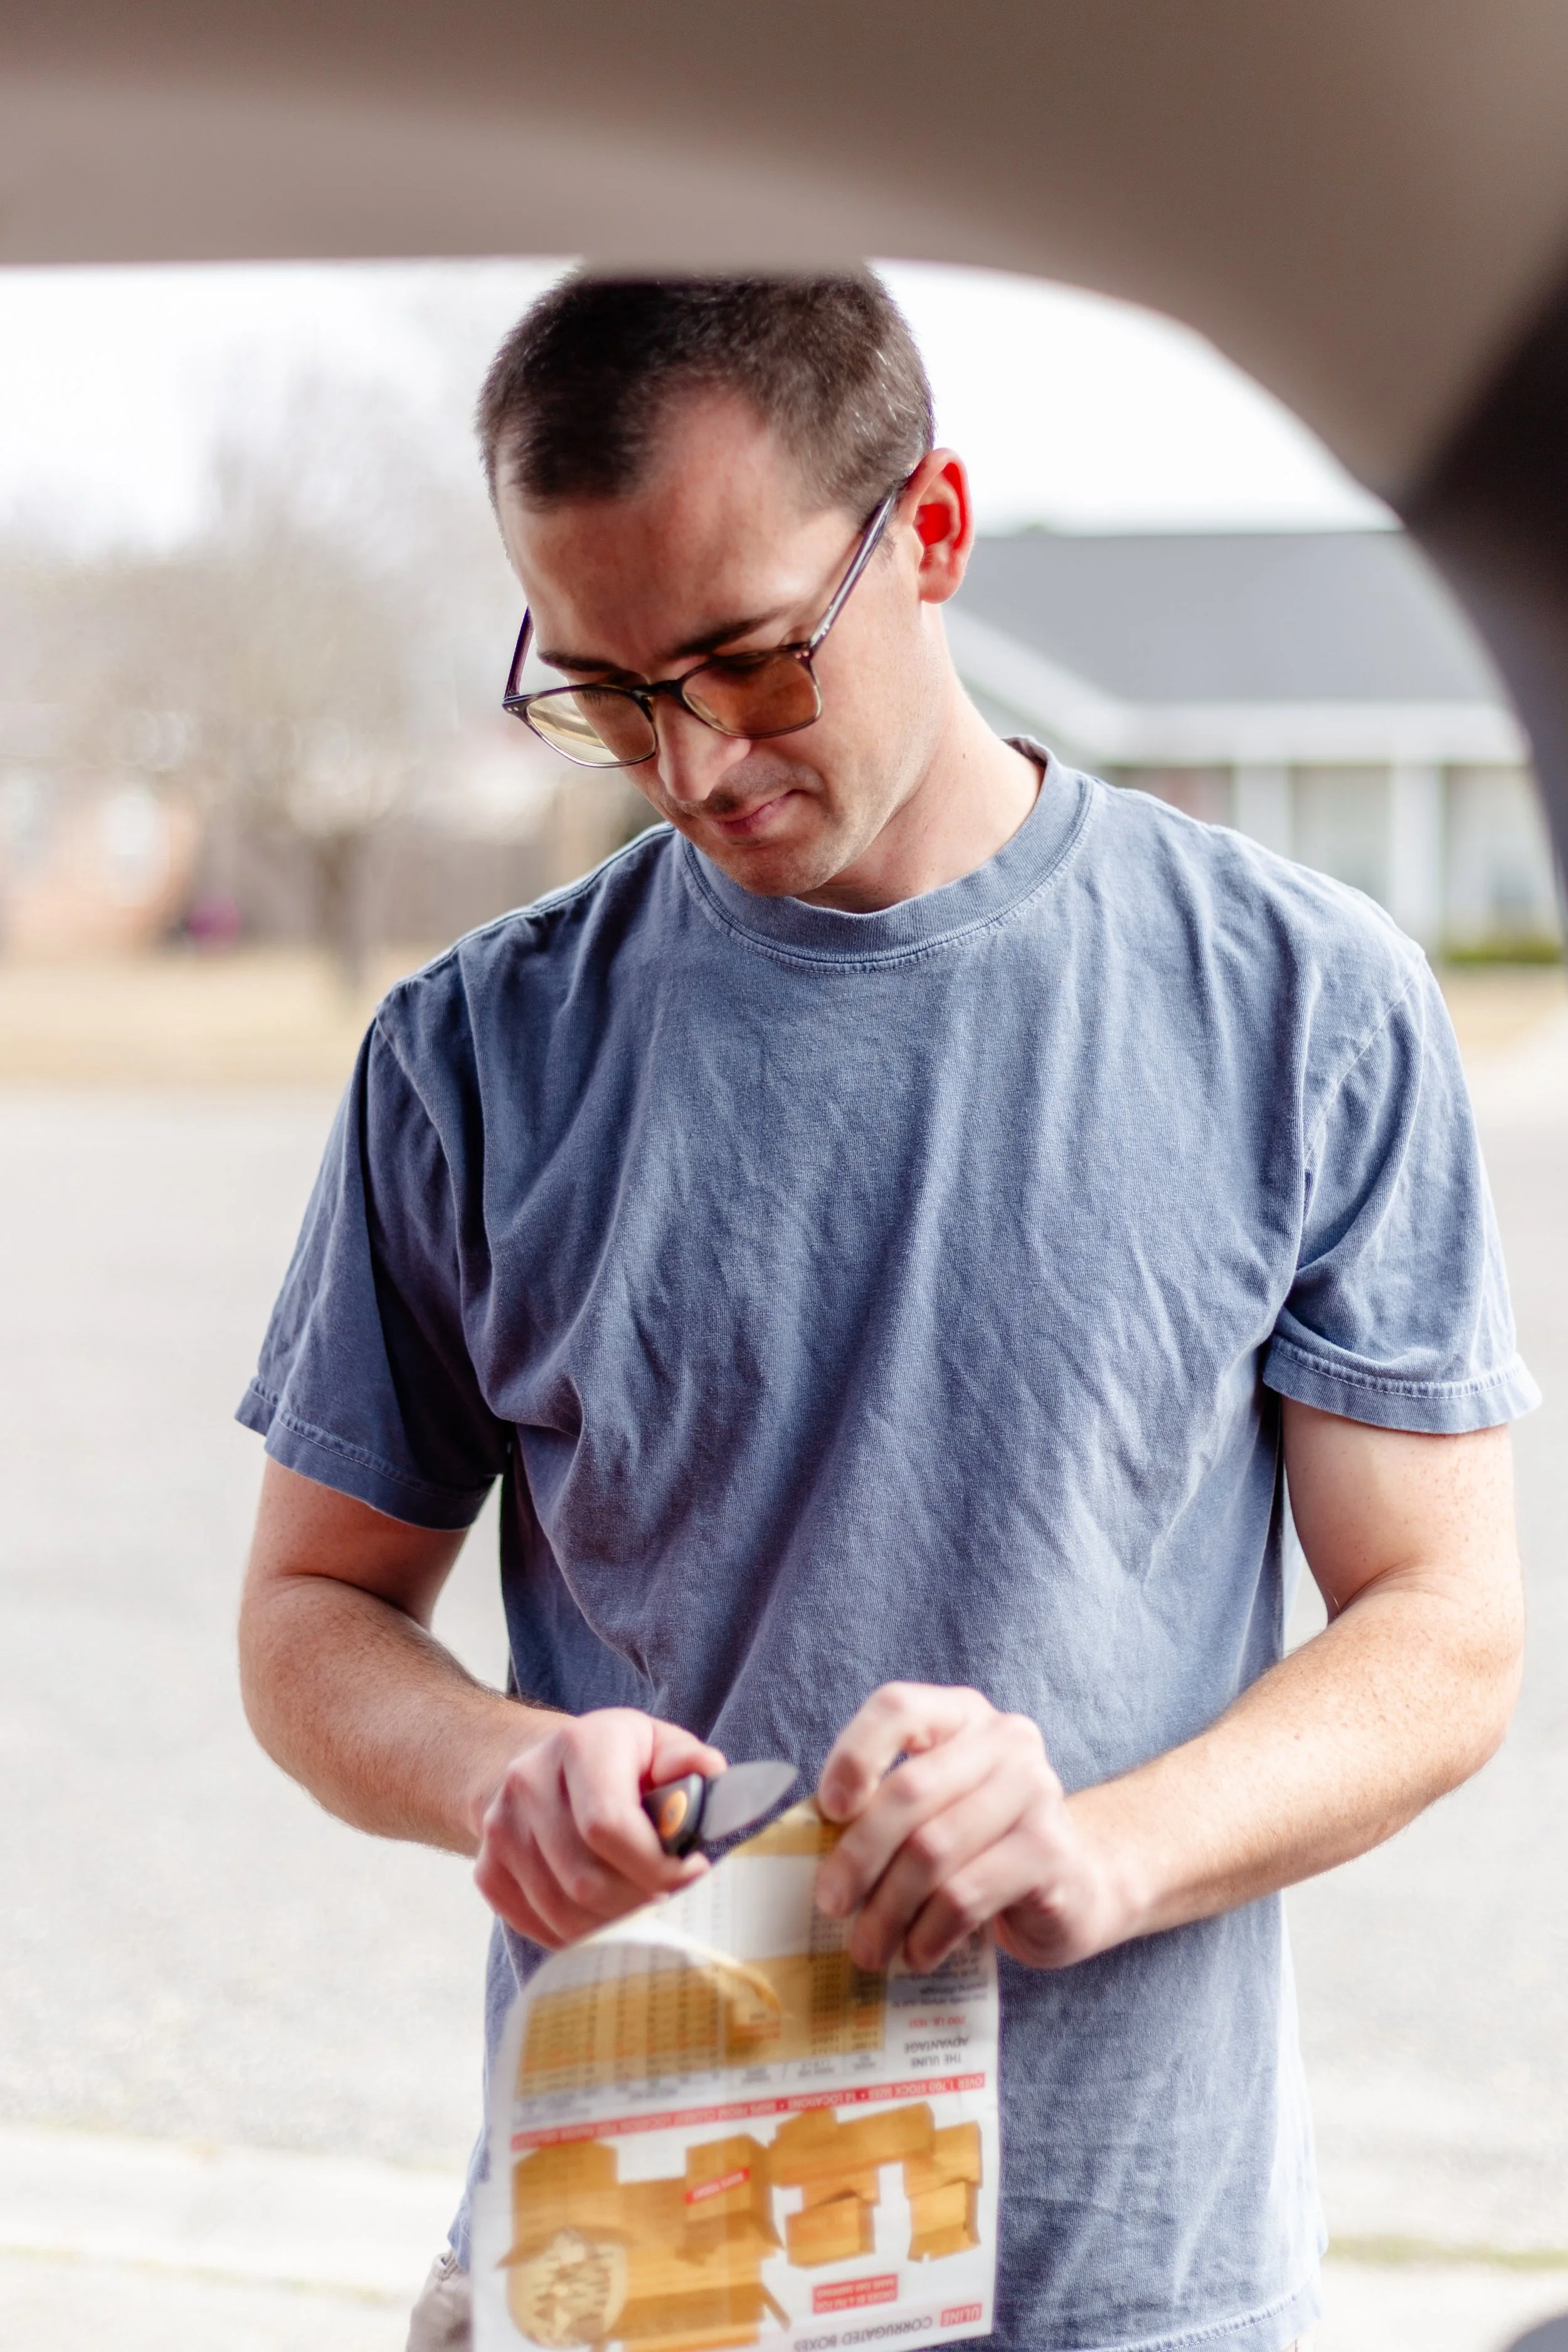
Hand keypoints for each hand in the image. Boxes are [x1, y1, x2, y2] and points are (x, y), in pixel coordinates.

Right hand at [473, 1708, 725, 1946]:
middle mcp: (527, 1783)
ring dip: (614, 1922)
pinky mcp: (488, 1872)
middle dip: (640, 1899)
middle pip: (586, 1880)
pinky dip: (582, 1935)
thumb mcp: (657, 1743)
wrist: (543, 1768)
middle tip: (669, 1893)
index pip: (608, 1826)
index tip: (691, 1870)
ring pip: (564, 1913)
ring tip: (641, 1901)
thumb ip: (686, 1760)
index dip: (655, 1864)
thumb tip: (708, 1772)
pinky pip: (541, 1929)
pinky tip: (607, 1910)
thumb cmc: (616, 1762)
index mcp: (578, 1745)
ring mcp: (500, 1830)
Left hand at [813, 1683, 1129, 1973]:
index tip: (827, 1809)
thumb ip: (882, 1808)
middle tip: (830, 1904)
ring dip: (888, 1908)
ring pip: (934, 1850)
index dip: (854, 1754)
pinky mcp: (1051, 1852)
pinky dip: (929, 1932)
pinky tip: (917, 1954)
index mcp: (962, 1716)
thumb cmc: (980, 1846)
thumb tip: (808, 1847)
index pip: (898, 1707)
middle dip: (859, 1854)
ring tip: (867, 1947)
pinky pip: (966, 1894)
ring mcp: (1036, 1792)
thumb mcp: (933, 1811)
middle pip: (911, 1789)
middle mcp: (1005, 1741)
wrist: (1073, 1887)